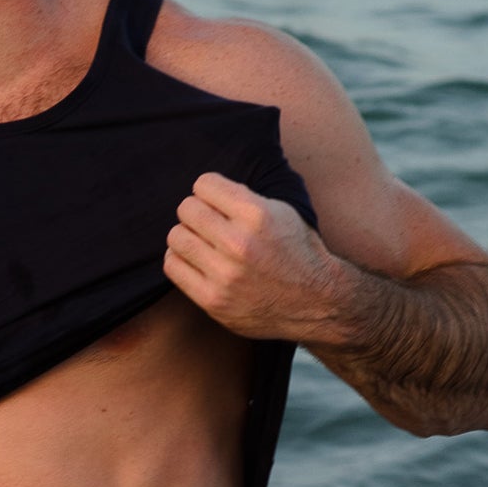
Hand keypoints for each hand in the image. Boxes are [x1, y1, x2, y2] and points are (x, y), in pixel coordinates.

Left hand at [164, 171, 348, 341]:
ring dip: (185, 236)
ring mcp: (225, 275)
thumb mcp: (282, 211)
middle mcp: (239, 244)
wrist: (315, 302)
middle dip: (195, 212)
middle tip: (206, 223)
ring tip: (200, 243)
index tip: (214, 201)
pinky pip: (173, 267)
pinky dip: (179, 260)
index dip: (208, 190)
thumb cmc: (296, 252)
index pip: (204, 184)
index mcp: (258, 215)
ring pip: (176, 237)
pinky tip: (195, 261)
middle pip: (186, 209)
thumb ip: (245, 197)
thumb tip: (204, 188)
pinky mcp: (213, 300)